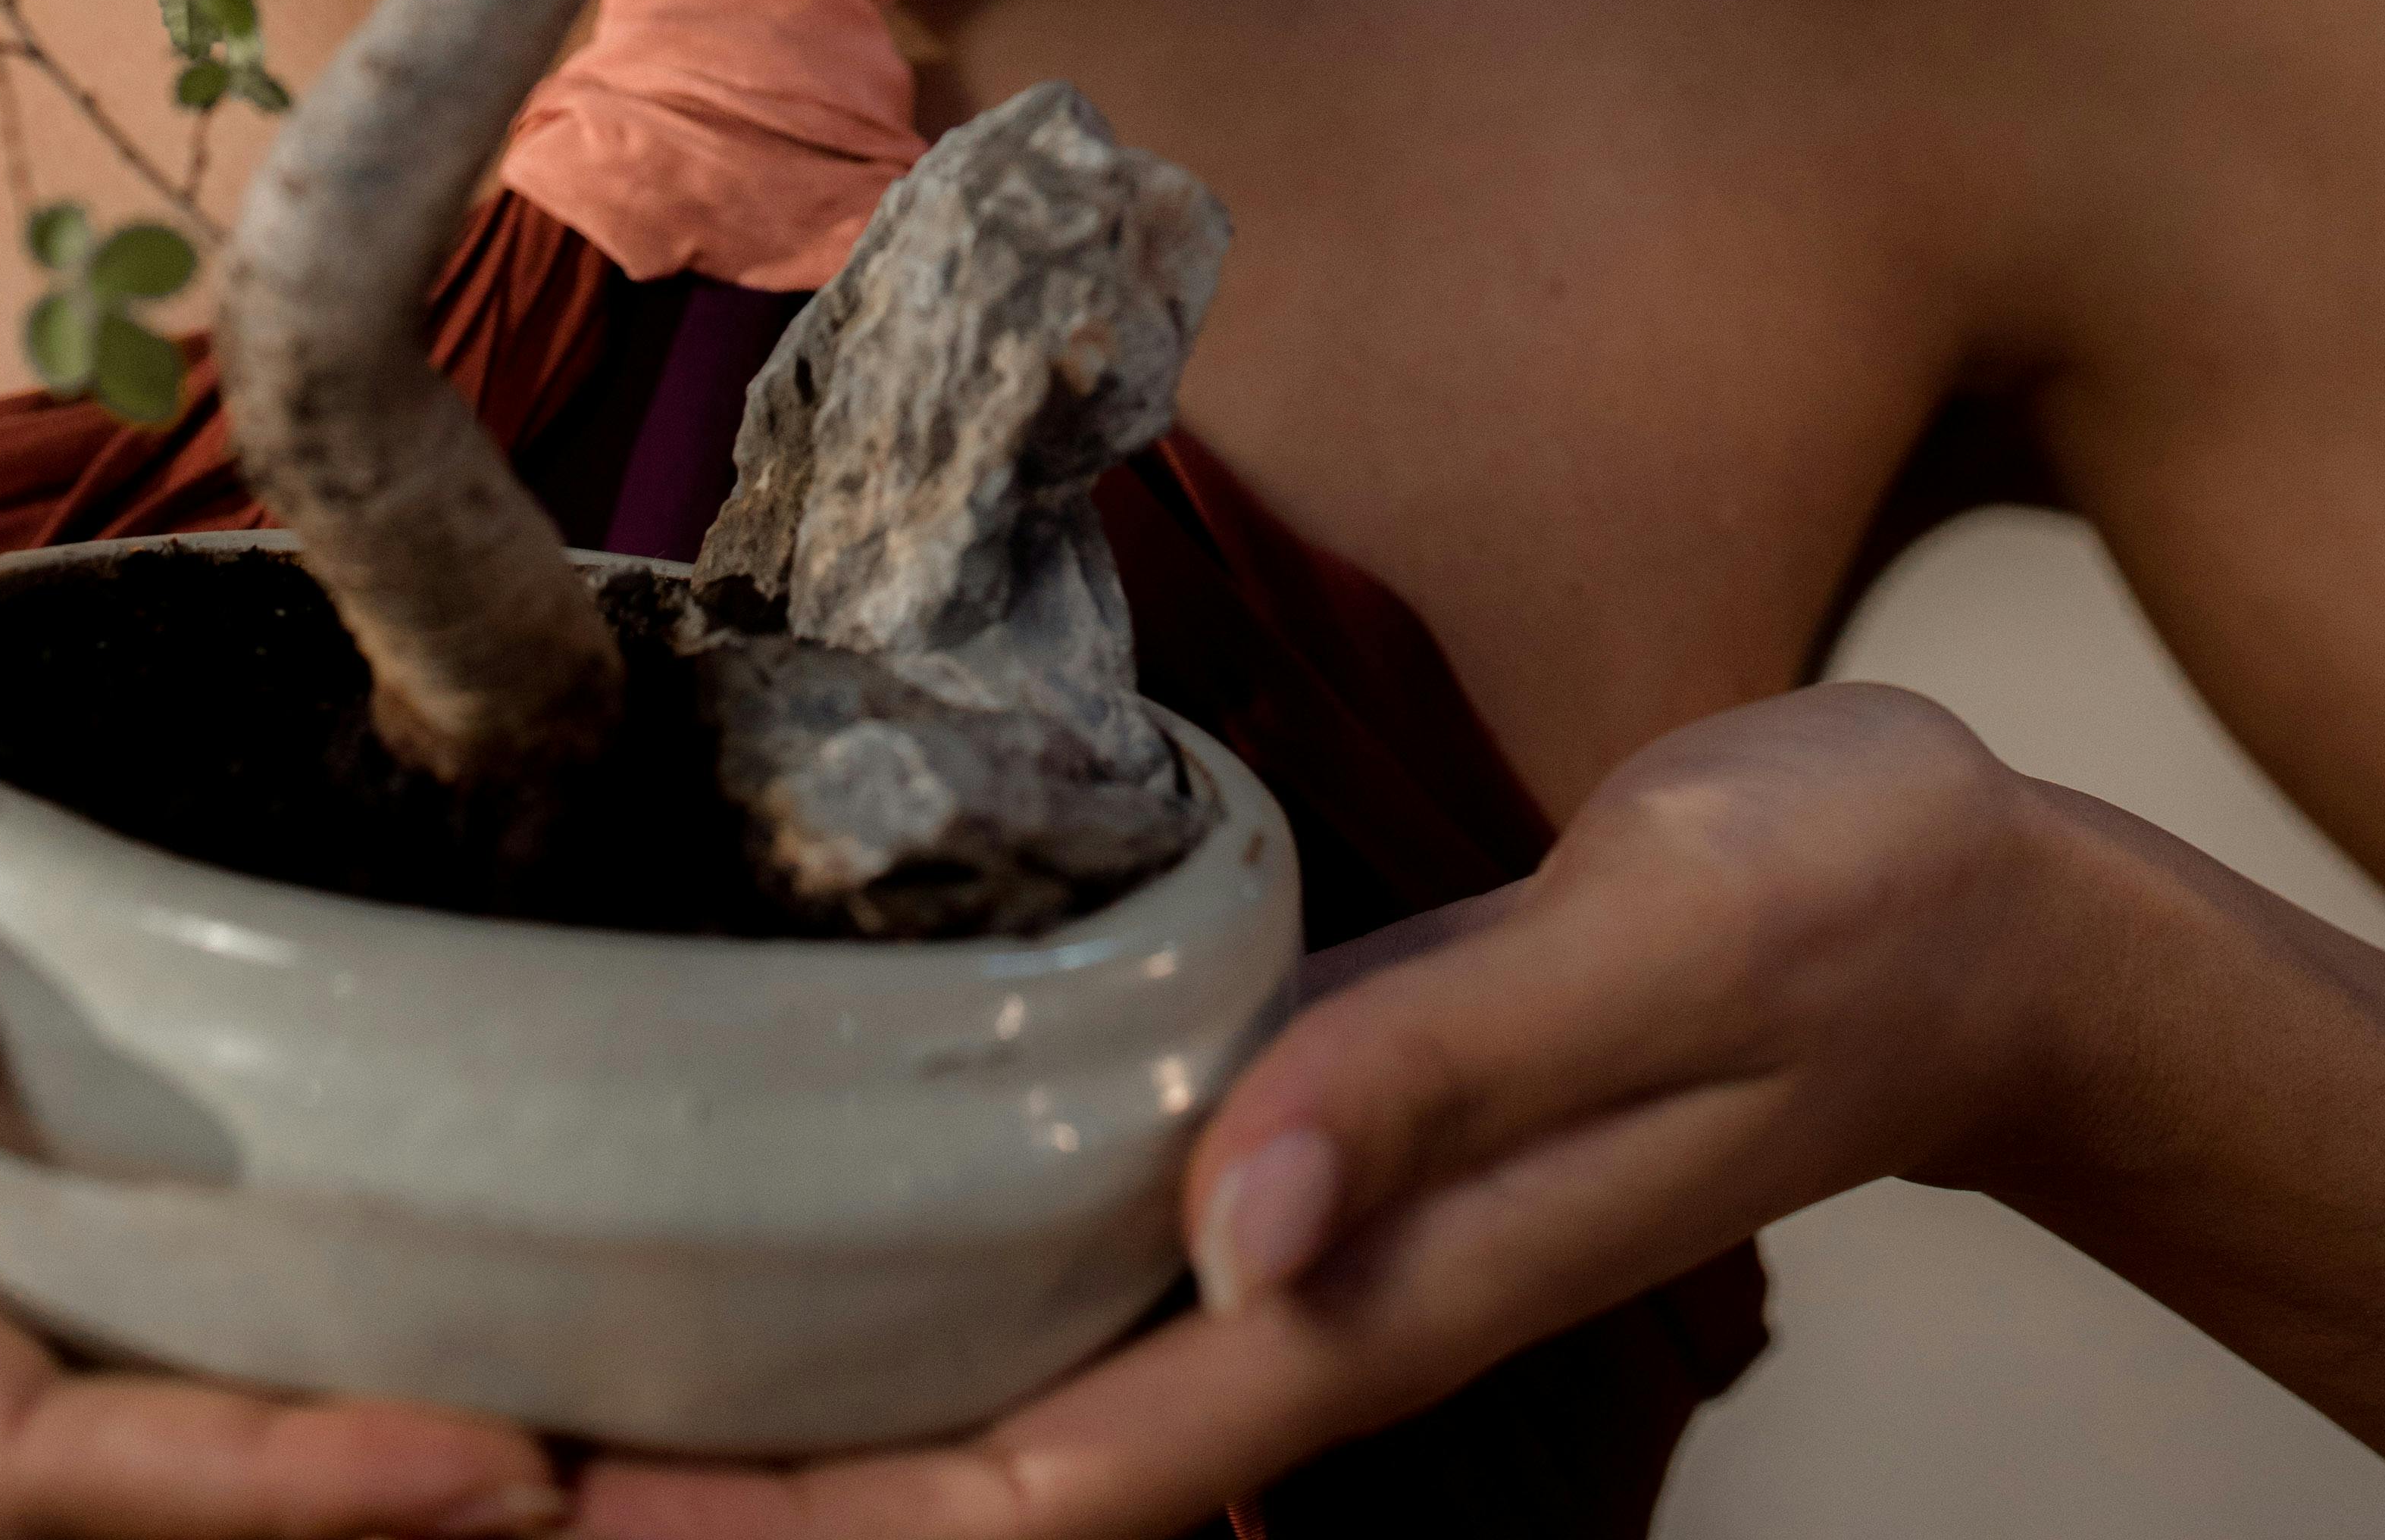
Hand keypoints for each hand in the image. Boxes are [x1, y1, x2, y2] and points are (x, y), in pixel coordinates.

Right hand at [0, 520, 561, 1539]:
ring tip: (518, 1388)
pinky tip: (326, 1250)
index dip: (242, 1481)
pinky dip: (183, 1302)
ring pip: (42, 1393)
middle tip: (578, 1458)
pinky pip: (18, 1280)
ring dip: (260, 1419)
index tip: (481, 1463)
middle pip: (43, 1464)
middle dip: (299, 1494)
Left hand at [571, 681, 2053, 1539]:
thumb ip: (1444, 1073)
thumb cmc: (1828, 908)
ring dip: (766, 1388)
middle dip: (701, 1492)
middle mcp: (1290, 1295)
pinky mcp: (1286, 1107)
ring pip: (977, 1377)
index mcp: (1354, 1302)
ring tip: (521, 1334)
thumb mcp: (1655, 947)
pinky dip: (884, 1256)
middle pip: (947, 1478)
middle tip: (430, 1430)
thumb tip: (1233, 1222)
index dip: (774, 1525)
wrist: (1954, 906)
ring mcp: (1285, 1214)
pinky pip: (1048, 1243)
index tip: (546, 1502)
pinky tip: (766, 1182)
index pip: (1013, 1499)